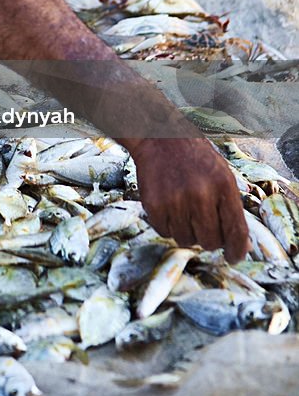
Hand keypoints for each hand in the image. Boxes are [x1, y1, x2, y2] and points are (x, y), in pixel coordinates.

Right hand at [131, 137, 249, 262]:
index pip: (235, 230)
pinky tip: (169, 206)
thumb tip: (242, 245)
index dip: (237, 249)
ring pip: (186, 240)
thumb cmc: (195, 159)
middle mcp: (200, 193)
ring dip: (187, 231)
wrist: (159, 138)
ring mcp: (175, 199)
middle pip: (210, 241)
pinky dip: (168, 225)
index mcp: (223, 184)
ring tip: (184, 209)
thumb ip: (232, 208)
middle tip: (203, 225)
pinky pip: (165, 233)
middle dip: (209, 238)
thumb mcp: (222, 175)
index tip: (234, 256)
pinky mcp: (154, 205)